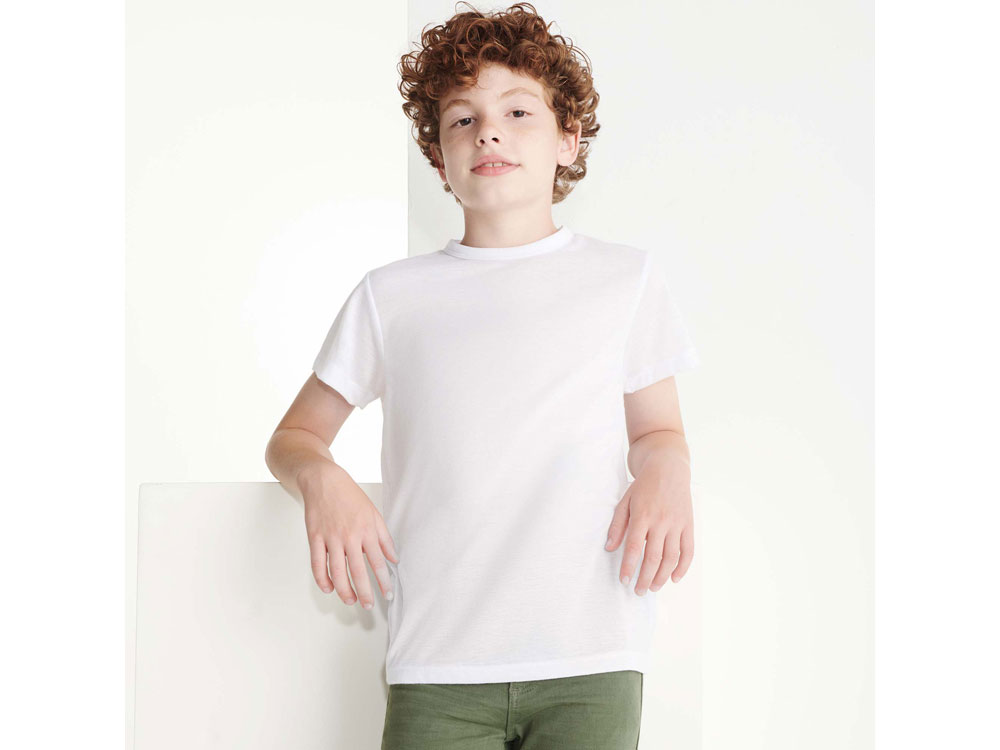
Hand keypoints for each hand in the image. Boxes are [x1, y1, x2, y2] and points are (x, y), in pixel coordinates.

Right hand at [298, 461, 398, 608]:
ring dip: (344, 590)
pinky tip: (328, 588)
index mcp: (367, 530)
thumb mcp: (374, 513)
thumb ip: (384, 538)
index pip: (378, 562)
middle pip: (358, 571)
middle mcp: (349, 536)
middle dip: (365, 592)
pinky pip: (317, 564)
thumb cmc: (350, 496)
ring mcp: (331, 538)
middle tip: (369, 605)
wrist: (324, 481)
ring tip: (351, 601)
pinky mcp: (315, 538)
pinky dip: (322, 579)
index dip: (383, 580)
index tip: (387, 593)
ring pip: (337, 572)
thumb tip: (394, 558)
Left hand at [604, 460, 693, 594]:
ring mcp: (677, 523)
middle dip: (645, 578)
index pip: (634, 547)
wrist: (668, 467)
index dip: (629, 567)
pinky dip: (683, 567)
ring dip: (662, 576)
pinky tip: (674, 578)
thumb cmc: (643, 486)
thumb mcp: (625, 501)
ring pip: (671, 557)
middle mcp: (661, 521)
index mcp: (642, 515)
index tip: (624, 581)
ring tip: (653, 587)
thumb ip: (617, 525)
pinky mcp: (689, 524)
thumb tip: (609, 548)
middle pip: (653, 557)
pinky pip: (689, 550)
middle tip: (638, 591)